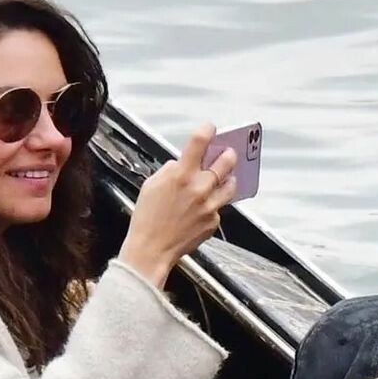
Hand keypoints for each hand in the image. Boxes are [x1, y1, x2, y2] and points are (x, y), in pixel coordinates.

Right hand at [116, 124, 236, 286]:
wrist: (151, 250)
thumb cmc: (146, 218)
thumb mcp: (151, 186)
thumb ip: (170, 170)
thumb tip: (181, 164)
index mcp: (181, 174)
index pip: (200, 141)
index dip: (207, 129)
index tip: (210, 128)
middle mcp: (200, 187)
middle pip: (226, 160)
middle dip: (227, 154)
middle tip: (227, 153)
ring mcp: (210, 205)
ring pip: (231, 184)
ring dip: (228, 179)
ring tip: (223, 180)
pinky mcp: (213, 221)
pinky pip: (219, 208)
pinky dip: (212, 206)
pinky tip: (200, 211)